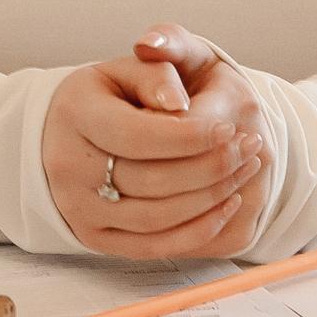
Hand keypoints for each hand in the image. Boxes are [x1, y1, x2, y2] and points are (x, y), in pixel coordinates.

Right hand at [43, 22, 272, 259]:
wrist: (66, 132)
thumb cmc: (108, 96)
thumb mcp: (128, 69)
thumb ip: (156, 75)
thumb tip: (179, 104)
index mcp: (76, 115)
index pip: (137, 136)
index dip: (189, 137)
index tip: (229, 128)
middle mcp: (67, 168)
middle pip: (150, 181)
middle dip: (210, 167)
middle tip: (250, 147)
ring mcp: (78, 209)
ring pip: (157, 218)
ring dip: (211, 198)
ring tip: (244, 170)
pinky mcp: (94, 237)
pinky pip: (153, 247)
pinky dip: (196, 230)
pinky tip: (226, 204)